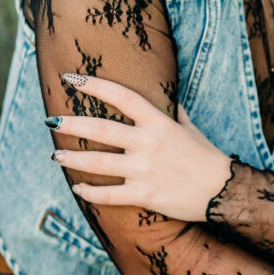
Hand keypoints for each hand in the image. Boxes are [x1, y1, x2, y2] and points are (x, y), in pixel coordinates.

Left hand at [48, 74, 232, 221]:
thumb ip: (173, 112)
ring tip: (56, 156)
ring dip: (72, 159)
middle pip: (100, 130)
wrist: (223, 191)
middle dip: (71, 124)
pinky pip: (109, 195)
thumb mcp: (190, 128)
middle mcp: (149, 143)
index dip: (95, 86)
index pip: (122, 97)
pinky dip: (90, 192)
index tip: (72, 79)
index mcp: (159, 123)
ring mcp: (145, 170)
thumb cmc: (206, 157)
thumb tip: (164, 97)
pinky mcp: (145, 195)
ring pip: (98, 163)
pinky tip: (77, 188)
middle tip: (50, 121)